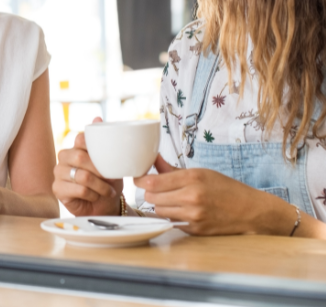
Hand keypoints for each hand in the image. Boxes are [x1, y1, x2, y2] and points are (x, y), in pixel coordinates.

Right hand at [52, 118, 121, 216]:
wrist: (105, 205)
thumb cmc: (107, 181)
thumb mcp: (109, 160)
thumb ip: (102, 140)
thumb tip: (97, 117)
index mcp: (75, 146)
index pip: (80, 139)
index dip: (94, 149)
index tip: (108, 161)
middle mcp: (64, 157)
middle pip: (79, 157)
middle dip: (100, 170)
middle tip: (111, 179)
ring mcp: (58, 172)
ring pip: (82, 175)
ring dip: (100, 186)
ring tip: (108, 191)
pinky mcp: (57, 189)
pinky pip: (79, 189)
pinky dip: (92, 195)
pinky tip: (95, 197)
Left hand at [134, 154, 295, 235]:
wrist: (250, 211)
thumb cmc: (226, 188)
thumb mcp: (200, 172)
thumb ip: (172, 169)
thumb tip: (152, 159)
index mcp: (192, 178)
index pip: (153, 182)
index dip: (140, 179)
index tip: (138, 177)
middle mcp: (191, 198)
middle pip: (152, 197)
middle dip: (149, 192)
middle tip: (154, 187)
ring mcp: (193, 216)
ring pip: (159, 211)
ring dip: (159, 204)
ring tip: (169, 198)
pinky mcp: (195, 230)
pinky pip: (171, 221)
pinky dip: (171, 215)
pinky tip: (180, 209)